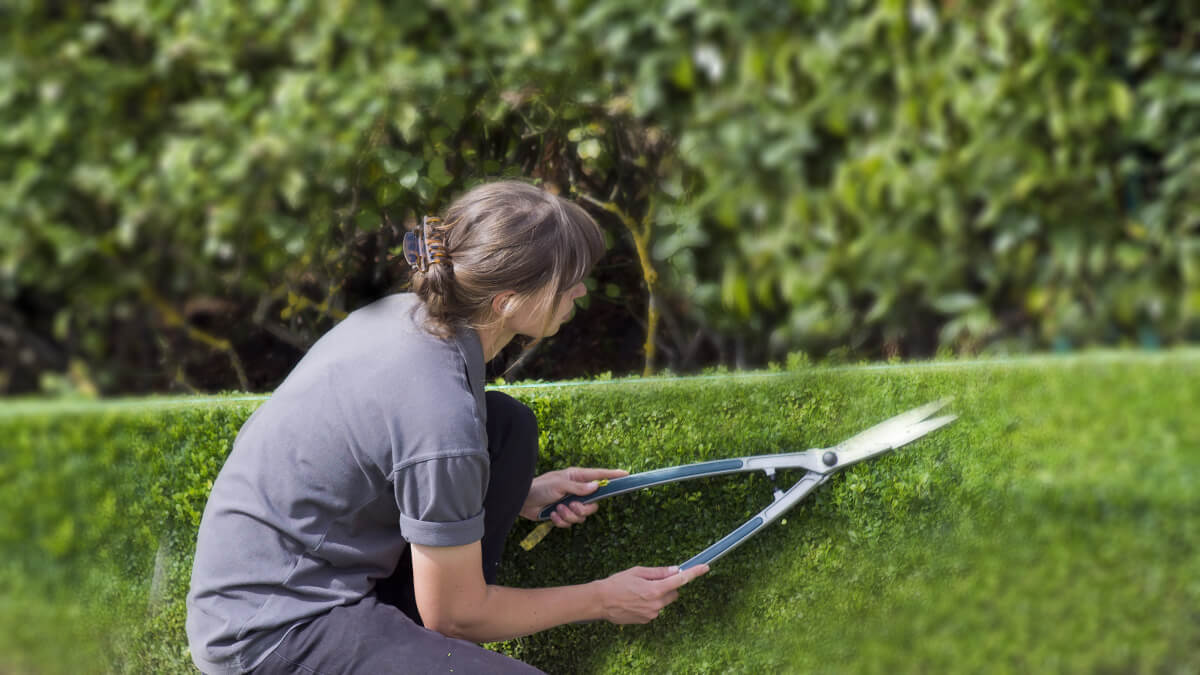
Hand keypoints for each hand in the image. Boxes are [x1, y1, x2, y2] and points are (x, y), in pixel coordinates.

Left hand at [519, 467, 628, 526]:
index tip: (626, 475)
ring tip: (557, 509)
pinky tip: (551, 515)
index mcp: (577, 477)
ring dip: (569, 515)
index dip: (612, 476)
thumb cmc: (540, 487)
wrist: (522, 501)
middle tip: (572, 506)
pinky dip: (561, 521)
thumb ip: (579, 487)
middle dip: (583, 509)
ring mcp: (570, 503)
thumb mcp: (559, 484)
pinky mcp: (563, 514)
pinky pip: (570, 523)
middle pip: (593, 504)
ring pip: (582, 516)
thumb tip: (597, 485)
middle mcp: (576, 490)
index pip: (599, 475)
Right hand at [594, 564, 709, 623]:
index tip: (705, 567)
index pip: (680, 580)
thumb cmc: (617, 584)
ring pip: (663, 602)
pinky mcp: (646, 620)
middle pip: (673, 593)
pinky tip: (634, 601)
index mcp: (655, 589)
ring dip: (657, 596)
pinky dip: (649, 604)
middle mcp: (656, 604)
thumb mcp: (637, 572)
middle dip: (667, 587)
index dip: (694, 573)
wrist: (600, 602)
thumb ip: (658, 572)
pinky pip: (654, 610)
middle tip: (650, 582)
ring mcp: (652, 614)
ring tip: (637, 592)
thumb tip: (674, 570)